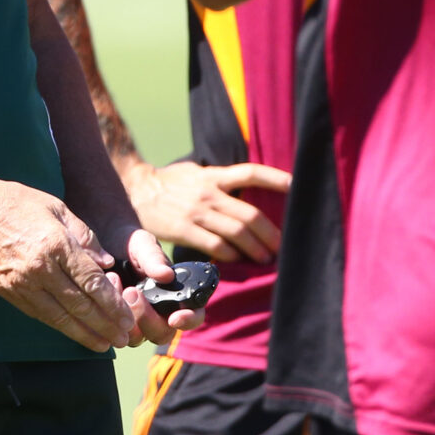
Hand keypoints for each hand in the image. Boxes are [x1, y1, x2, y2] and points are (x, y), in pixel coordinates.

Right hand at [0, 177, 133, 351]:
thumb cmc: (16, 203)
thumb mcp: (57, 207)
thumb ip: (85, 236)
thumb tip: (107, 263)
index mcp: (56, 244)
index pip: (91, 282)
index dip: (112, 304)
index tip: (127, 317)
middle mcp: (40, 268)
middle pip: (79, 304)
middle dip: (105, 324)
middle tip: (123, 337)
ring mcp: (22, 283)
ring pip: (60, 317)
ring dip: (85, 334)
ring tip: (104, 344)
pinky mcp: (9, 293)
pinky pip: (40, 315)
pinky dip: (60, 327)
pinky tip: (75, 333)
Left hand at [108, 226, 203, 347]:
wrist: (105, 242)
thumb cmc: (131, 244)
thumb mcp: (143, 245)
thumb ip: (154, 258)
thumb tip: (167, 275)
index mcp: (177, 295)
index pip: (193, 316)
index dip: (188, 320)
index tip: (174, 318)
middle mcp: (160, 313)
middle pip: (162, 333)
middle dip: (147, 318)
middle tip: (131, 291)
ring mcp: (138, 322)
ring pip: (137, 338)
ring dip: (126, 315)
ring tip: (114, 280)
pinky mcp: (116, 323)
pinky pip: (114, 331)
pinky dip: (108, 314)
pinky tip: (102, 288)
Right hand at [124, 160, 288, 262]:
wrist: (136, 189)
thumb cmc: (171, 183)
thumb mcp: (197, 173)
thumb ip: (221, 181)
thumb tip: (249, 190)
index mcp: (213, 176)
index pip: (251, 173)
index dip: (276, 179)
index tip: (298, 187)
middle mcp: (208, 192)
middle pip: (249, 214)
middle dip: (271, 234)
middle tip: (282, 247)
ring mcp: (196, 212)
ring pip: (236, 233)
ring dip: (256, 249)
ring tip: (266, 259)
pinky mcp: (183, 229)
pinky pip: (215, 246)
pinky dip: (231, 256)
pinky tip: (238, 261)